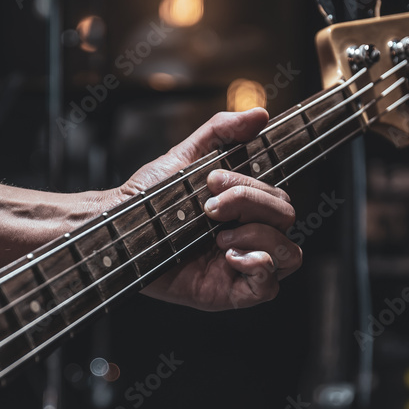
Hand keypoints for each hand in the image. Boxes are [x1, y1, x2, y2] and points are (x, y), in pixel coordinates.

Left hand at [116, 108, 301, 310]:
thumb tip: (260, 115)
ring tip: (218, 235)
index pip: (278, 196)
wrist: (119, 232)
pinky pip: (269, 287)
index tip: (213, 181)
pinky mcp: (231, 293)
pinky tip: (228, 255)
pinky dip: (258, 266)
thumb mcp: (185, 156)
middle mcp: (250, 236)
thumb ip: (221, 131)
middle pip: (286, 218)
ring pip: (289, 254)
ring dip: (257, 236)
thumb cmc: (149, 199)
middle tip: (209, 208)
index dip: (252, 187)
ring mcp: (243, 265)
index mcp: (245, 208)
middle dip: (250, 206)